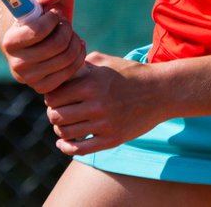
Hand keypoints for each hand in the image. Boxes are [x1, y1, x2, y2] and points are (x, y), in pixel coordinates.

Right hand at [0, 0, 86, 93]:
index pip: (39, 31)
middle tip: (65, 23)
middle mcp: (17, 64)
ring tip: (70, 33)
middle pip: (57, 44)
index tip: (55, 13)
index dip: (53, 18)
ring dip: (75, 40)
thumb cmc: (32, 20)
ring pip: (67, 57)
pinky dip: (79, 55)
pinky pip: (71, 71)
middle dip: (67, 28)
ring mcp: (30, 79)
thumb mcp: (35, 4)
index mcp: (10, 42)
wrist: (29, 45)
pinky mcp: (43, 88)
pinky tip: (75, 45)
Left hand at [43, 51, 164, 155]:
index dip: (50, 97)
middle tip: (57, 111)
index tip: (56, 97)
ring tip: (64, 125)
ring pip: (65, 133)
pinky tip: (63, 144)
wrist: (160, 91)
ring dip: (60, 130)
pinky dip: (66, 148)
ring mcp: (104, 124)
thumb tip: (61, 68)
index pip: (53, 96)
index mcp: (90, 83)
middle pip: (55, 116)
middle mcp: (95, 104)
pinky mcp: (112, 139)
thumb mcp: (106, 61)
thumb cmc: (130, 73)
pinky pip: (80, 149)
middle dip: (52, 114)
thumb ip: (81, 64)